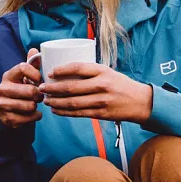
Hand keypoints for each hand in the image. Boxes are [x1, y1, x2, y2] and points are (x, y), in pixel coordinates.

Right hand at [0, 48, 43, 127]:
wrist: (5, 111)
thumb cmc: (19, 89)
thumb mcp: (24, 77)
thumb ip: (31, 64)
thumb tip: (34, 50)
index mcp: (8, 76)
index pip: (22, 67)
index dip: (36, 73)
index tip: (40, 79)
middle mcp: (2, 89)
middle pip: (30, 91)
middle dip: (39, 94)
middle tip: (39, 95)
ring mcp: (3, 105)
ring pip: (31, 105)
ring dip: (36, 106)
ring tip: (34, 103)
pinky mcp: (7, 118)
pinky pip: (30, 118)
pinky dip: (36, 116)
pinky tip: (33, 113)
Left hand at [39, 62, 153, 122]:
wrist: (139, 101)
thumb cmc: (120, 84)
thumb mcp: (107, 72)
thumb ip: (90, 71)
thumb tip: (65, 70)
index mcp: (102, 71)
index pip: (77, 67)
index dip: (61, 70)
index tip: (50, 73)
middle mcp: (101, 85)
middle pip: (70, 87)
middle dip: (52, 88)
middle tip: (41, 88)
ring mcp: (100, 100)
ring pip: (72, 102)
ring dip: (55, 102)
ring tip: (46, 100)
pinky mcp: (100, 113)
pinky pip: (78, 113)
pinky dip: (64, 112)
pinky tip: (56, 110)